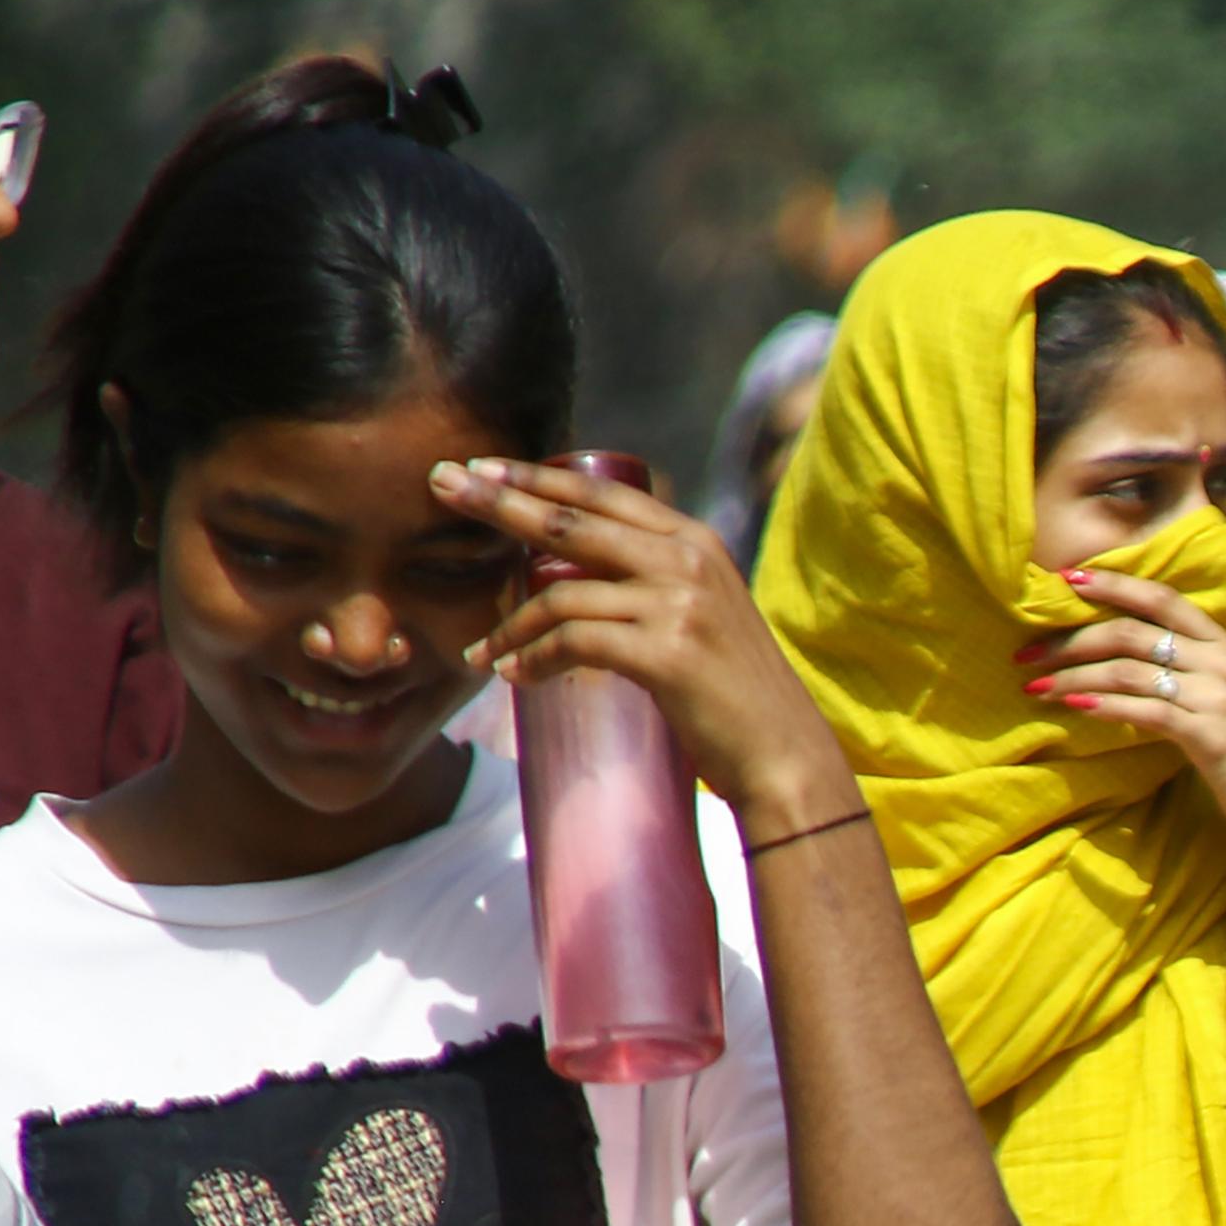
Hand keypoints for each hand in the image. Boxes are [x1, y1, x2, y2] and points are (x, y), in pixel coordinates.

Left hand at [433, 459, 855, 830]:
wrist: (784, 756)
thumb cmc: (735, 699)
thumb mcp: (702, 619)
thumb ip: (655, 588)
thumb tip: (578, 582)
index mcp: (697, 543)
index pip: (603, 494)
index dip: (539, 476)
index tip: (483, 469)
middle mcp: (690, 561)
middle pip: (572, 521)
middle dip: (499, 501)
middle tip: (440, 485)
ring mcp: (680, 605)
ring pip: (562, 592)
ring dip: (509, 624)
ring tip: (480, 651)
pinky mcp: (668, 653)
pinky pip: (574, 642)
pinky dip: (534, 659)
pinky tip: (514, 676)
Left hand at [1020, 569, 1225, 903]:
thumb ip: (1191, 674)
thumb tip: (1130, 662)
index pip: (1162, 598)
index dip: (1112, 584)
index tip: (1066, 580)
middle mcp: (1222, 662)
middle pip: (1132, 632)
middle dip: (1071, 639)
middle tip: (1027, 654)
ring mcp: (1217, 697)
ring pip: (1128, 670)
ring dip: (1073, 676)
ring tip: (1036, 686)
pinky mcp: (1209, 734)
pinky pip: (1145, 710)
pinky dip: (1103, 707)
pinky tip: (1073, 707)